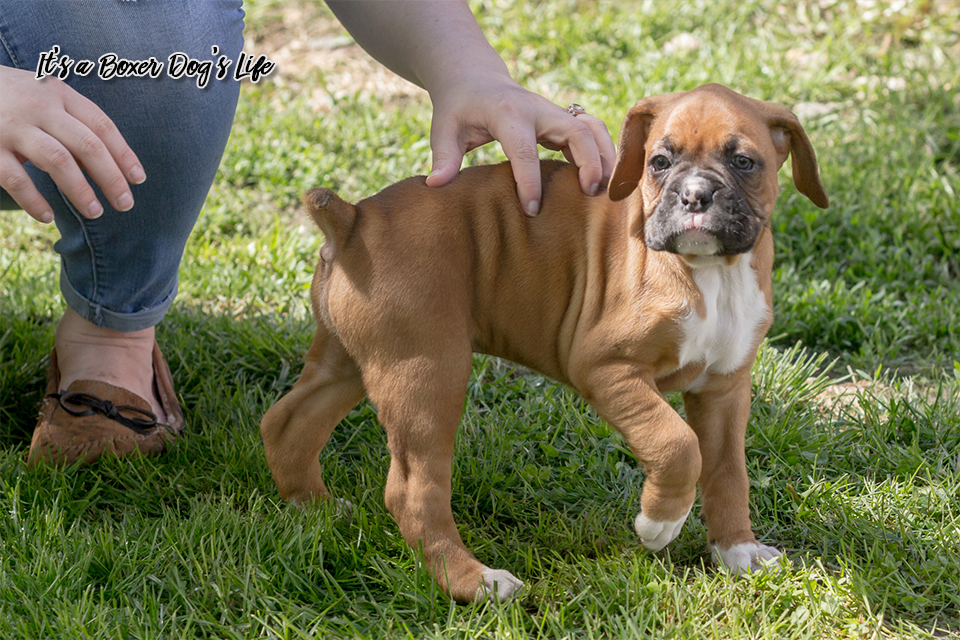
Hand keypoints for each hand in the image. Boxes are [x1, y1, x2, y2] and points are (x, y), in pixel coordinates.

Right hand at [0, 66, 144, 222]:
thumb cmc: (8, 97)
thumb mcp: (42, 96)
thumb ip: (71, 120)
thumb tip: (110, 162)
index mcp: (58, 93)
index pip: (101, 125)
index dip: (124, 154)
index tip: (139, 180)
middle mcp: (38, 107)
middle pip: (88, 146)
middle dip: (111, 178)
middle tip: (125, 204)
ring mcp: (12, 126)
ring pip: (58, 162)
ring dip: (80, 191)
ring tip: (96, 212)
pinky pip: (16, 179)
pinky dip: (33, 200)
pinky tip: (46, 217)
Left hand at [425, 71, 615, 215]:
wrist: (474, 79)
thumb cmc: (458, 108)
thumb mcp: (444, 129)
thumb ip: (443, 156)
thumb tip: (435, 185)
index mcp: (508, 113)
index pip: (524, 150)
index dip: (530, 182)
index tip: (532, 210)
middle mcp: (538, 109)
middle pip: (576, 132)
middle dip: (588, 162)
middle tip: (589, 195)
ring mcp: (554, 113)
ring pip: (592, 128)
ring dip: (604, 156)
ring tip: (606, 190)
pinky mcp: (562, 120)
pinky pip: (592, 132)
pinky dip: (603, 153)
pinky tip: (604, 181)